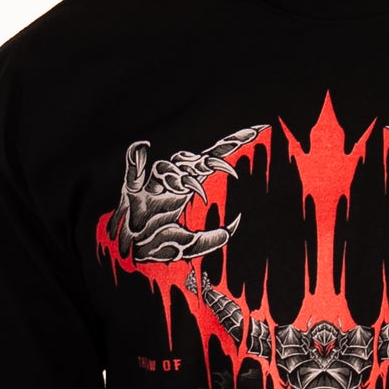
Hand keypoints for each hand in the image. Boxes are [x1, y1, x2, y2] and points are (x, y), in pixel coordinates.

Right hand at [106, 126, 263, 262]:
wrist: (134, 254)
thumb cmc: (160, 244)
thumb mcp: (190, 244)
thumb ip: (210, 240)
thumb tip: (229, 230)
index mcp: (187, 189)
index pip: (210, 160)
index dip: (230, 144)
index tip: (255, 133)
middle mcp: (171, 183)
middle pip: (190, 161)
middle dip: (208, 161)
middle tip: (223, 168)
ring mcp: (152, 187)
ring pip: (166, 168)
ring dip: (178, 174)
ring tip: (186, 189)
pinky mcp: (133, 194)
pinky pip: (133, 175)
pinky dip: (135, 161)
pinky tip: (142, 148)